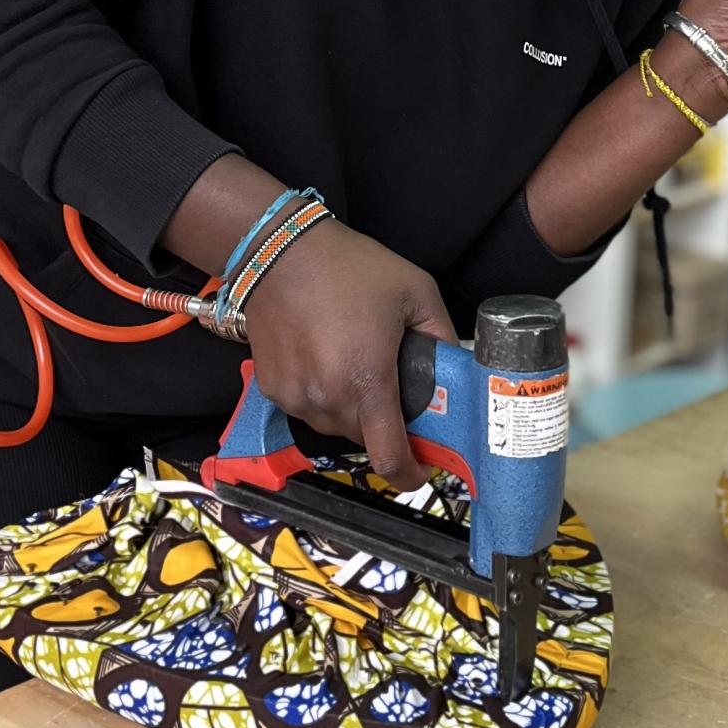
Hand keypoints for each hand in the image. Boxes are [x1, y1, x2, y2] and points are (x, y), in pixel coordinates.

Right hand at [240, 220, 457, 488]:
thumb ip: (441, 337)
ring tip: (353, 364)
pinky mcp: (273, 389)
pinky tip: (325, 358)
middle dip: (382, 425)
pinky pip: (307, 408)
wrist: (280, 252)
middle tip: (389, 389)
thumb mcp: (416, 292)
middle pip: (364, 439)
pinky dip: (320, 395)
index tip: (420, 471)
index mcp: (368, 380)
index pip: (388, 457)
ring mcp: (296, 396)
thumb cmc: (350, 268)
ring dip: (350, 409)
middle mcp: (328, 398)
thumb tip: (454, 373)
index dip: (409, 474)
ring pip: (334, 426)